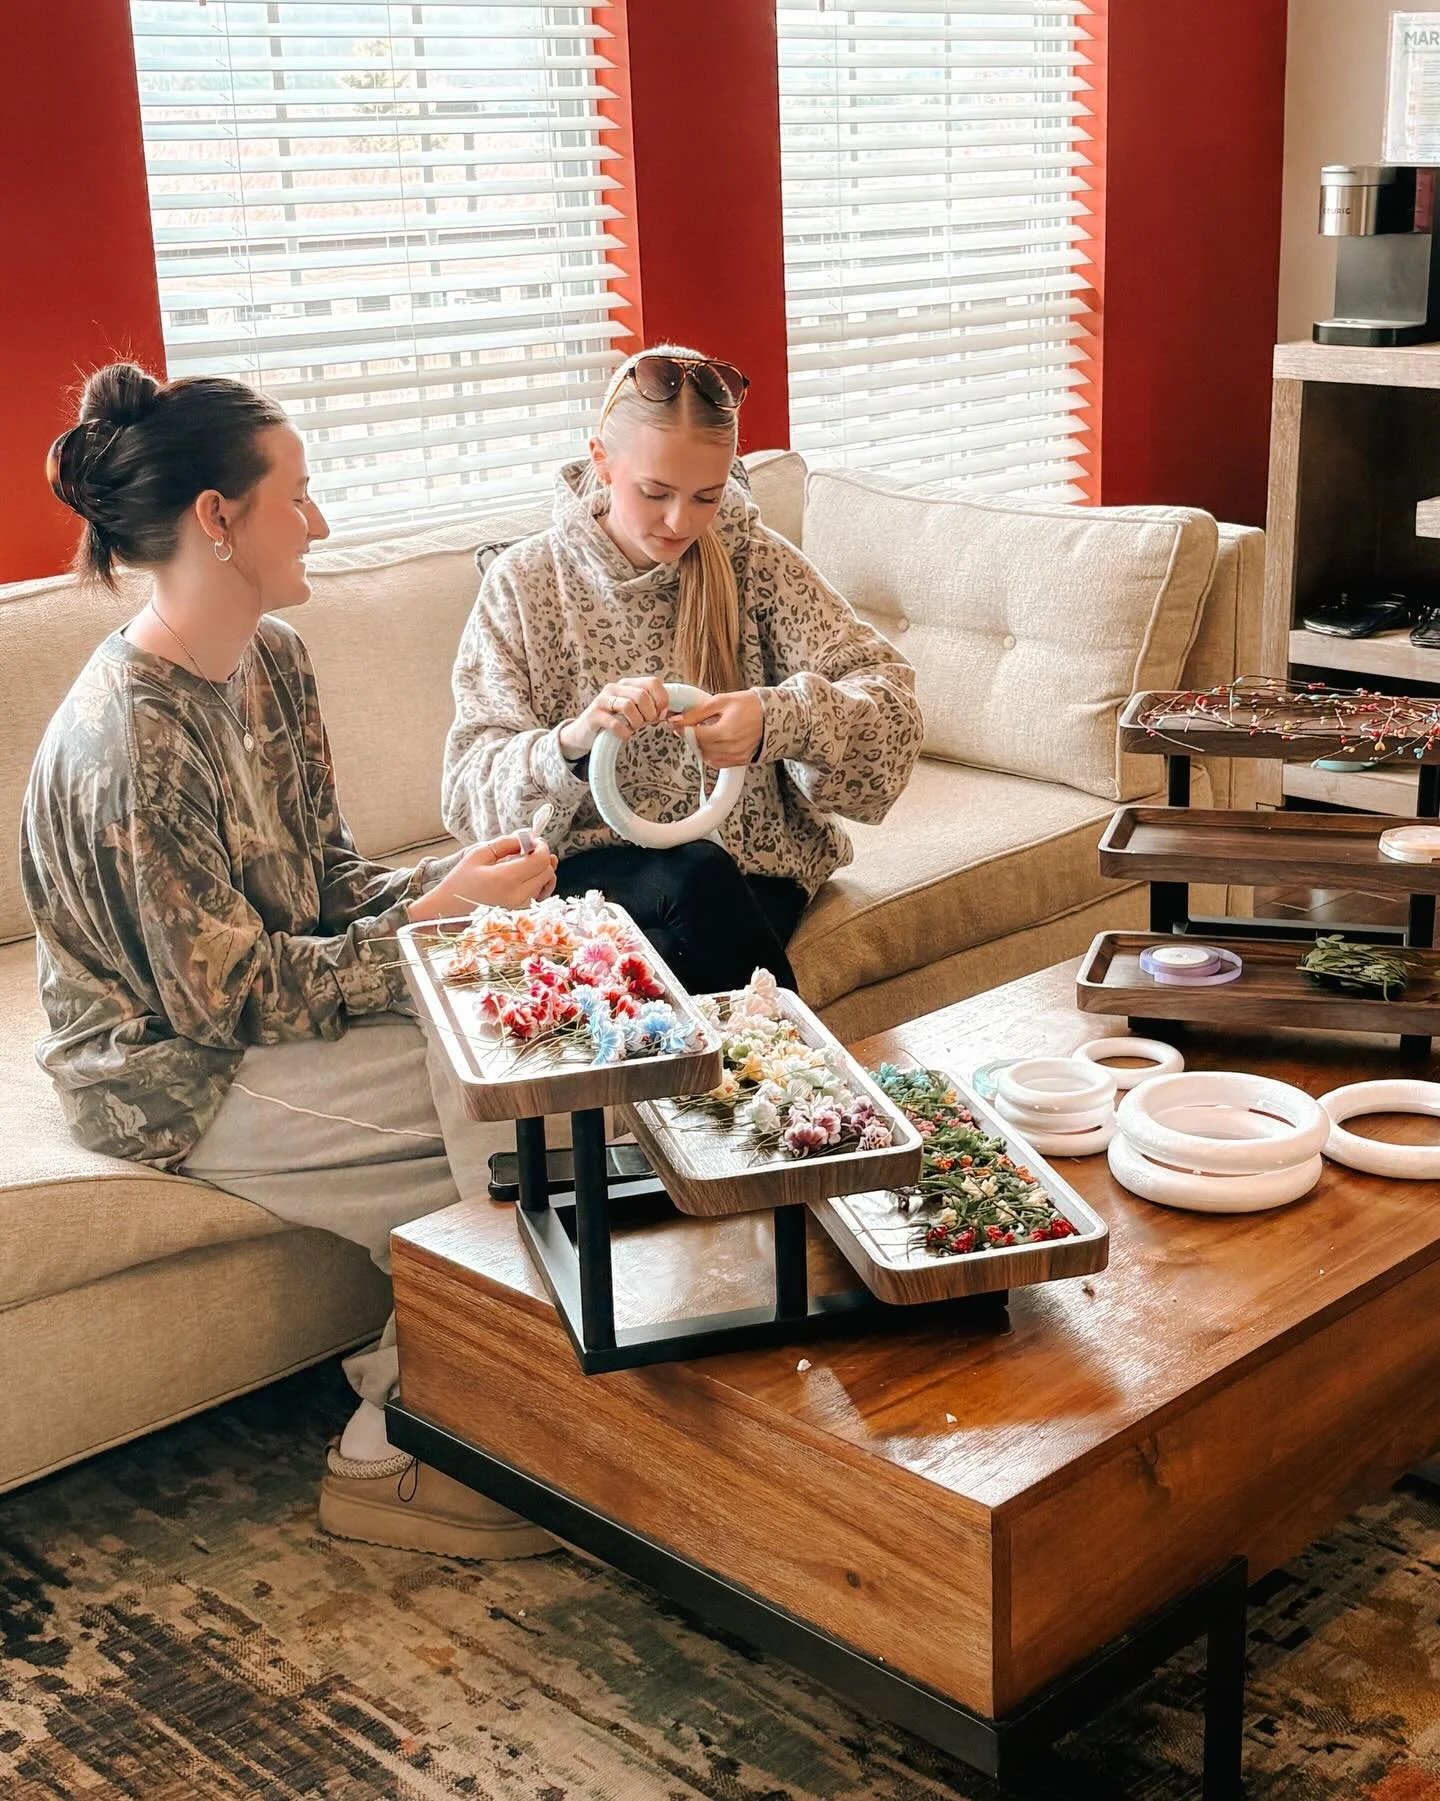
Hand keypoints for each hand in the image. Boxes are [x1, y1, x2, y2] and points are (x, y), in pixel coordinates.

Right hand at [408, 836, 556, 921]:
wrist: (450, 909)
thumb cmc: (461, 880)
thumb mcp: (479, 854)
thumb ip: (506, 843)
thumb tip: (528, 836)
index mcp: (505, 879)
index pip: (540, 860)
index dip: (541, 846)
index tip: (533, 840)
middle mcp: (517, 896)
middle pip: (547, 871)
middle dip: (542, 856)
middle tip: (527, 850)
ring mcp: (521, 907)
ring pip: (546, 883)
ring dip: (541, 870)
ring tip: (523, 864)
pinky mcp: (521, 913)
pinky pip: (540, 894)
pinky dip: (538, 883)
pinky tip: (525, 877)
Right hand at [558, 675, 670, 759]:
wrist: (583, 734)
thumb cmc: (614, 722)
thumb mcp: (632, 711)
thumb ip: (650, 708)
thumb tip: (673, 714)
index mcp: (627, 684)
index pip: (653, 682)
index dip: (662, 700)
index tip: (661, 715)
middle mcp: (614, 688)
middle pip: (642, 695)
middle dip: (649, 714)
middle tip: (646, 724)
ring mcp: (603, 700)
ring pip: (629, 706)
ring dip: (637, 723)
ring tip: (634, 729)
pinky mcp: (594, 715)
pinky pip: (616, 723)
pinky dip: (625, 733)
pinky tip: (624, 736)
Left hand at [669, 688, 763, 768]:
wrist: (772, 716)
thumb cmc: (749, 706)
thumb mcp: (720, 702)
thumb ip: (696, 712)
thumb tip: (676, 720)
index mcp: (724, 731)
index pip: (693, 736)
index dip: (682, 729)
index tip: (677, 722)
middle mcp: (730, 748)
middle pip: (698, 748)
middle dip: (691, 737)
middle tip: (691, 726)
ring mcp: (735, 757)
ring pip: (706, 757)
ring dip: (700, 746)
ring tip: (706, 732)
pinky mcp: (739, 762)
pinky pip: (717, 763)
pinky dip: (711, 754)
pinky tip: (715, 742)